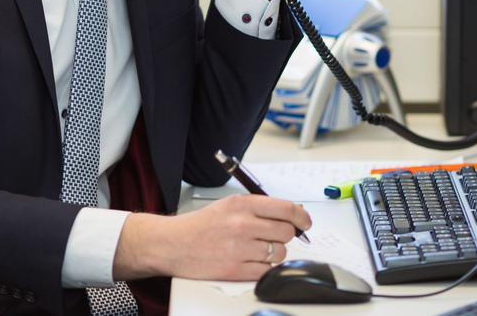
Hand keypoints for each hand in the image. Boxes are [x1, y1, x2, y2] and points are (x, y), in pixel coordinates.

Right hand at [113, 195, 311, 281]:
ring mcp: (239, 247)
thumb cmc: (199, 225)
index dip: (302, 217)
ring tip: (257, 250)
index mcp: (242, 204)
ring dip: (274, 253)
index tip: (305, 223)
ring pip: (279, 253)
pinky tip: (253, 262)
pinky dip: (265, 269)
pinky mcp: (236, 269)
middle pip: (286, 232)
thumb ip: (260, 208)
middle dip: (285, 236)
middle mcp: (242, 224)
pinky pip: (267, 271)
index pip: (287, 208)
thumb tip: (293, 212)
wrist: (172, 244)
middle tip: (274, 237)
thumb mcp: (229, 206)